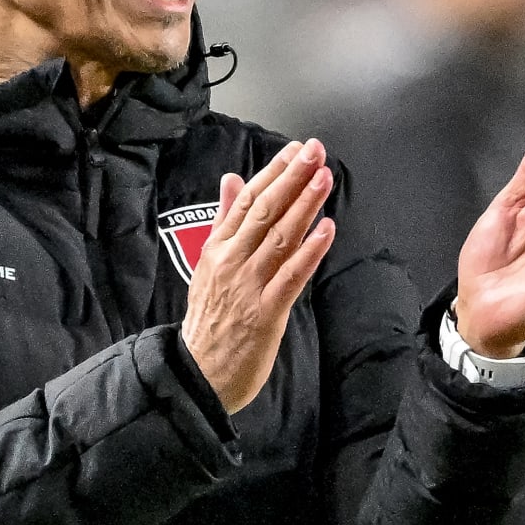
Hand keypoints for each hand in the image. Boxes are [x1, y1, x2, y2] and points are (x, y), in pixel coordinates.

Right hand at [182, 140, 335, 412]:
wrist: (197, 374)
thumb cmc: (208, 321)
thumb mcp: (208, 264)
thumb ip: (224, 221)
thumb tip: (232, 180)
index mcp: (217, 249)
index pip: (248, 201)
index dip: (273, 172)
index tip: (295, 150)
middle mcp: (231, 262)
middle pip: (265, 212)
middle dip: (292, 178)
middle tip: (315, 152)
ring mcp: (248, 287)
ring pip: (279, 238)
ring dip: (304, 206)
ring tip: (324, 178)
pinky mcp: (265, 313)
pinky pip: (291, 277)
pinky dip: (309, 252)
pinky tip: (326, 230)